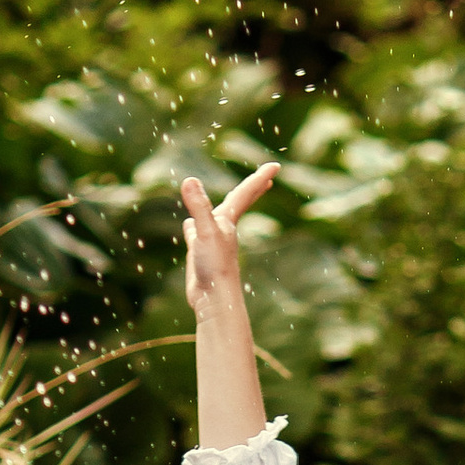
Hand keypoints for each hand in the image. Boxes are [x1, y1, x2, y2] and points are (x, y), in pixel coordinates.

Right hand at [180, 166, 278, 309]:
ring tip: (227, 200)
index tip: (276, 165)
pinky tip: (188, 227)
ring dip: (221, 207)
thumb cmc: (215, 267)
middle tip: (267, 179)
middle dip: (252, 189)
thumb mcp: (205, 231)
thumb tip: (189, 180)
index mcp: (228, 221)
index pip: (245, 192)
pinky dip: (192, 227)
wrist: (212, 299)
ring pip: (214, 218)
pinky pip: (195, 234)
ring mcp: (211, 242)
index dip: (259, 177)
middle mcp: (222, 230)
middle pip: (240, 203)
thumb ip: (198, 206)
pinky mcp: (199, 254)